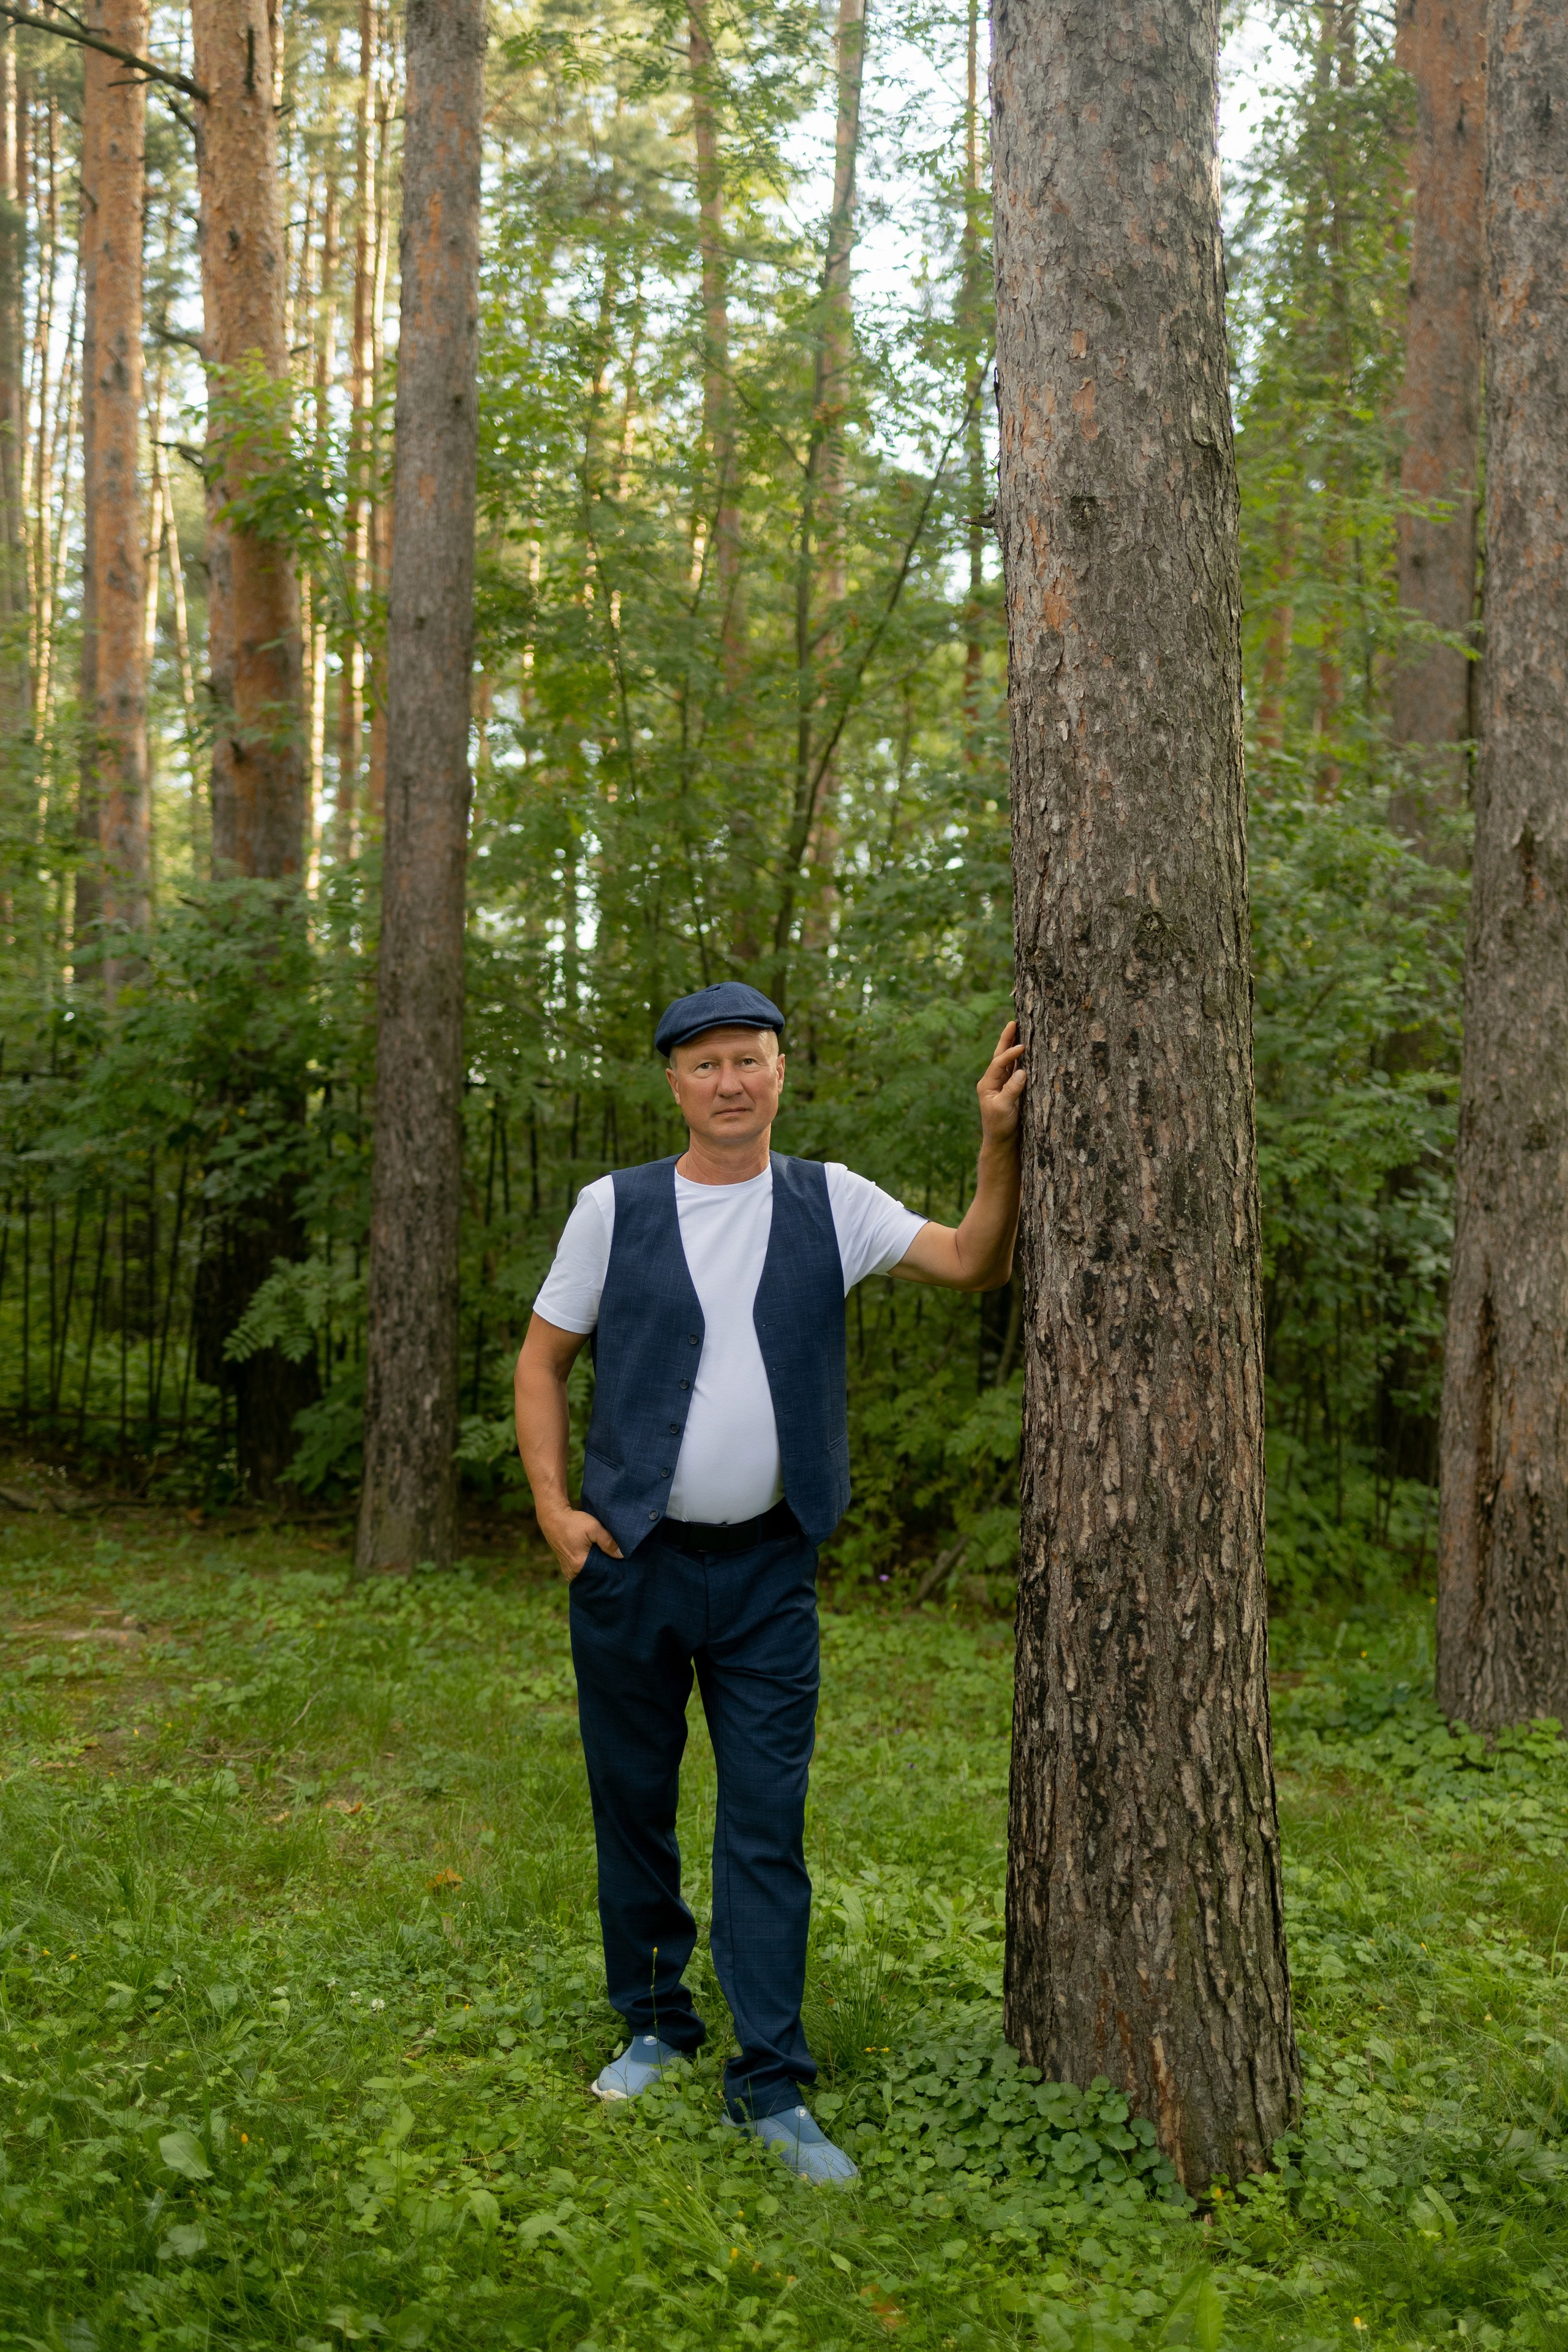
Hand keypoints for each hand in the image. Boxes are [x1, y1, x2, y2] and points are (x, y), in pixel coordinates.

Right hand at [538, 1505, 622, 1580]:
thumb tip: (622, 1555)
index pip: (602, 1575)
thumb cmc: (573, 1522)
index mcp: (579, 1565)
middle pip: (595, 1576)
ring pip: (588, 1574)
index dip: (612, 1569)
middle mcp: (572, 1572)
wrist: (553, 1518)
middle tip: (617, 1561)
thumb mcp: (593, 1528)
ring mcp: (568, 1571)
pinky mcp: (566, 1567)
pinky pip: (582, 1572)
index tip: (622, 1563)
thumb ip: (608, 1542)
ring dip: (597, 1568)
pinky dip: (589, 1567)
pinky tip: (596, 1559)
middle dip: (605, 1570)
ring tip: (606, 1558)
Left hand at [977, 1019, 1026, 1144]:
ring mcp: (1001, 1084)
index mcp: (987, 1084)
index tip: (1022, 1046)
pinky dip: (1020, 1058)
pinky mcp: (1010, 1088)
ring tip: (1020, 1030)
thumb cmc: (1000, 1126)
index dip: (1009, 1053)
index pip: (998, 1063)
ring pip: (1007, 1060)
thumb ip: (1012, 1090)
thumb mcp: (1004, 1109)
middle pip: (999, 1055)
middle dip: (1006, 1039)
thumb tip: (1022, 1071)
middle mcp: (992, 1081)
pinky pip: (1015, 1069)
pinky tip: (1026, 1050)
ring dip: (1013, 1046)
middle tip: (1013, 1023)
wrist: (1002, 1141)